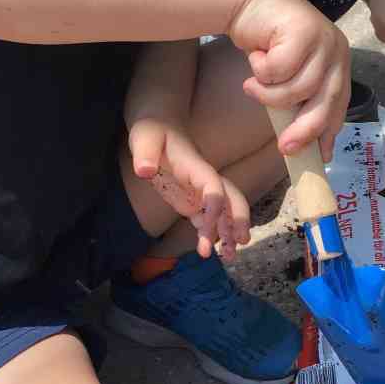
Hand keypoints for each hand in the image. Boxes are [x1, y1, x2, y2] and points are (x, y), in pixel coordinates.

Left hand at [128, 119, 250, 259]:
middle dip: (238, 219)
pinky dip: (212, 234)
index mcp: (195, 166)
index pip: (213, 186)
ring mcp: (199, 190)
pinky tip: (210, 251)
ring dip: (229, 232)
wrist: (159, 126)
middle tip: (240, 243)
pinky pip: (207, 218)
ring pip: (224, 211)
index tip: (208, 226)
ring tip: (229, 257)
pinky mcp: (192, 199)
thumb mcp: (144, 138)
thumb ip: (145, 153)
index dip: (215, 205)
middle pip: (231, 198)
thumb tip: (144, 171)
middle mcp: (204, 179)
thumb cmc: (152, 131)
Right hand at [228, 0, 350, 160]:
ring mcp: (323, 39)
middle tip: (284, 147)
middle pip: (326, 101)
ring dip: (268, 94)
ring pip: (299, 89)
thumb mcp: (287, 77)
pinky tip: (254, 55)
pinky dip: (260, 70)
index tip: (322, 157)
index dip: (329, 131)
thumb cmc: (266, 43)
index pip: (339, 104)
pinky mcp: (304, 30)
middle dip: (305, 129)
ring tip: (252, 84)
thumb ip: (299, 101)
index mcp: (338, 63)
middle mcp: (337, 51)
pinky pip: (279, 70)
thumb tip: (299, 143)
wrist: (249, 3)